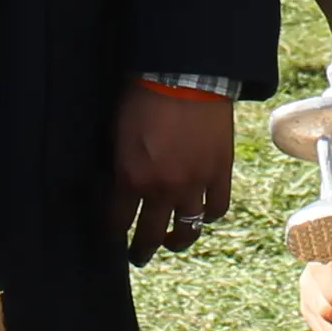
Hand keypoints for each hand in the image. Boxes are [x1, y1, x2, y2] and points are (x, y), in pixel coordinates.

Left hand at [112, 82, 234, 264]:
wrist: (185, 75)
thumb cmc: (143, 96)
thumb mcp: (116, 133)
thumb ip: (118, 165)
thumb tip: (115, 184)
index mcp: (131, 179)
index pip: (117, 223)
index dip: (112, 233)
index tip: (112, 236)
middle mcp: (162, 190)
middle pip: (150, 236)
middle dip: (140, 250)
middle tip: (137, 256)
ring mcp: (194, 184)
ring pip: (187, 230)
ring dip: (177, 241)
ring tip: (172, 241)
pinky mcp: (219, 172)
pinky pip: (217, 208)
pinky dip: (208, 215)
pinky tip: (201, 215)